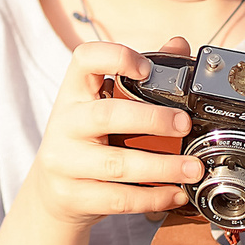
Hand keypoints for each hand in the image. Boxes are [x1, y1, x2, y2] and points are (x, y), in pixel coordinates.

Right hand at [22, 39, 202, 229]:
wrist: (52, 193)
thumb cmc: (87, 142)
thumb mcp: (104, 106)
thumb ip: (140, 79)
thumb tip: (178, 46)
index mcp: (74, 93)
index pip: (84, 59)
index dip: (116, 57)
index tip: (146, 69)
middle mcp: (64, 124)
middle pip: (106, 116)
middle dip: (152, 119)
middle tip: (185, 124)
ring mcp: (64, 162)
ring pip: (116, 165)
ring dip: (162, 166)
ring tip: (193, 168)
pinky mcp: (73, 196)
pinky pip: (118, 198)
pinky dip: (152, 197)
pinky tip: (175, 193)